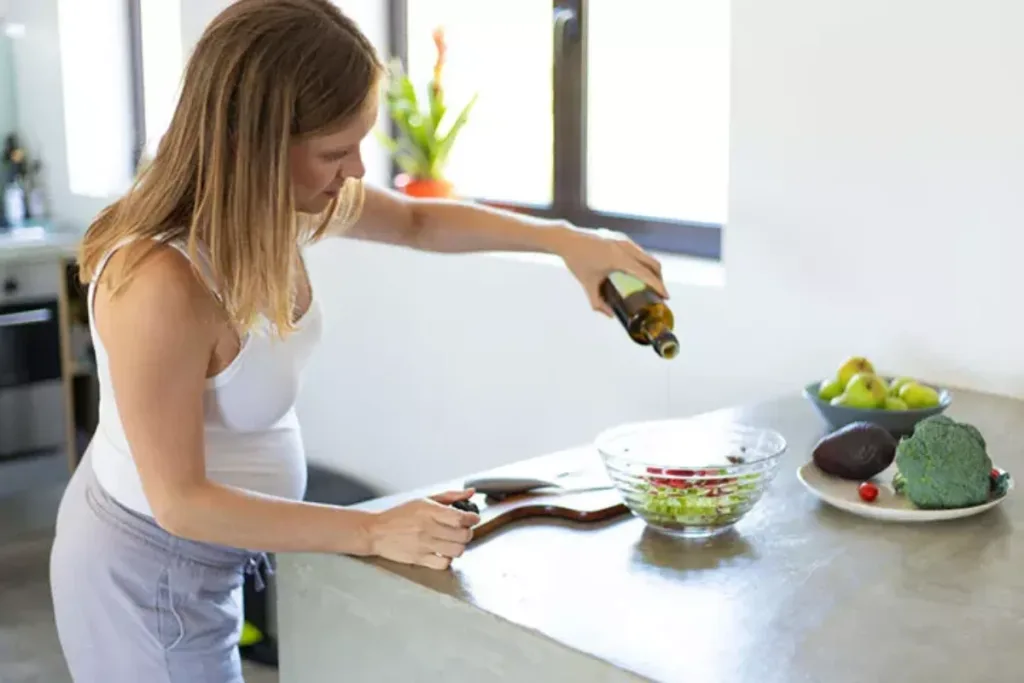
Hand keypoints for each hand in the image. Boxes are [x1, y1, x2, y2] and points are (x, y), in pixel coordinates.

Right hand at [366, 489, 479, 569]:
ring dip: (459, 546)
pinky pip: (444, 563)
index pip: (460, 518)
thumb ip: (450, 496)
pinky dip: (447, 559)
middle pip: (462, 536)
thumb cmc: (399, 515)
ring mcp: (424, 545)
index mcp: (429, 511)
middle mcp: (427, 528)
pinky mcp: (420, 559)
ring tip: (453, 541)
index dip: (472, 519)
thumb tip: (470, 492)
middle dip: (468, 532)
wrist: (376, 532)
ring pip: (457, 551)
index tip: (473, 518)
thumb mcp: (424, 500)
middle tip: (463, 530)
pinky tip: (443, 552)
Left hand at [552, 227, 667, 316]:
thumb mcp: (587, 284)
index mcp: (618, 258)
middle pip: (653, 263)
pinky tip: (641, 273)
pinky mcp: (621, 238)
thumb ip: (598, 302)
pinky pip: (639, 252)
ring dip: (653, 270)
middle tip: (660, 294)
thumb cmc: (577, 261)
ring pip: (647, 256)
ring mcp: (624, 240)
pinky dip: (644, 263)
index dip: (658, 286)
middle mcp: (625, 247)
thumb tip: (610, 314)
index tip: (666, 297)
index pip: (645, 273)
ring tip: (652, 285)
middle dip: (659, 279)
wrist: (567, 239)